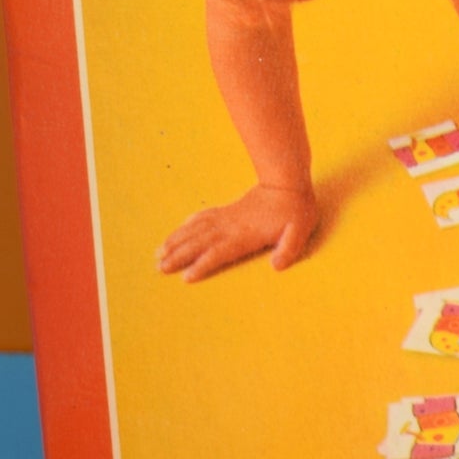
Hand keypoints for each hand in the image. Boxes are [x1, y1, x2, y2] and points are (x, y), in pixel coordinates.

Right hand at [157, 181, 320, 281]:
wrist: (287, 182)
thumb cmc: (295, 209)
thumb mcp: (299, 231)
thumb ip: (289, 249)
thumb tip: (277, 266)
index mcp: (245, 235)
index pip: (219, 252)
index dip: (203, 264)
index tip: (186, 277)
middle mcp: (230, 227)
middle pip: (200, 243)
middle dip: (179, 256)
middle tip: (160, 268)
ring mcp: (226, 217)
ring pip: (196, 230)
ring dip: (177, 241)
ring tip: (159, 253)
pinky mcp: (227, 210)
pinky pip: (203, 217)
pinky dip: (188, 225)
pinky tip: (178, 232)